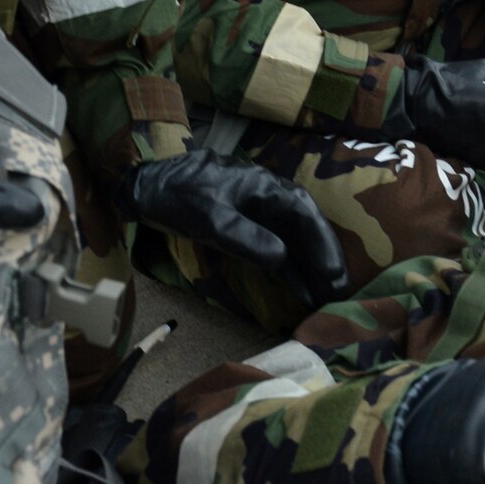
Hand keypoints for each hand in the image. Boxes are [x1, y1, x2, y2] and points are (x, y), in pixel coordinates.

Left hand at [120, 149, 349, 307]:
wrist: (146, 188)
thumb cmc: (178, 198)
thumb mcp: (210, 218)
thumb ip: (246, 237)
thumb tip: (282, 258)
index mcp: (265, 186)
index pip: (304, 214)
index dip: (322, 244)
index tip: (332, 274)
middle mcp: (269, 197)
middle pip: (306, 227)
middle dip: (324, 258)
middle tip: (339, 293)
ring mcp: (259, 212)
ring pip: (294, 240)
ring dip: (310, 267)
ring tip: (326, 297)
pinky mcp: (247, 227)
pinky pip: (277, 247)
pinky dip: (289, 268)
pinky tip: (299, 288)